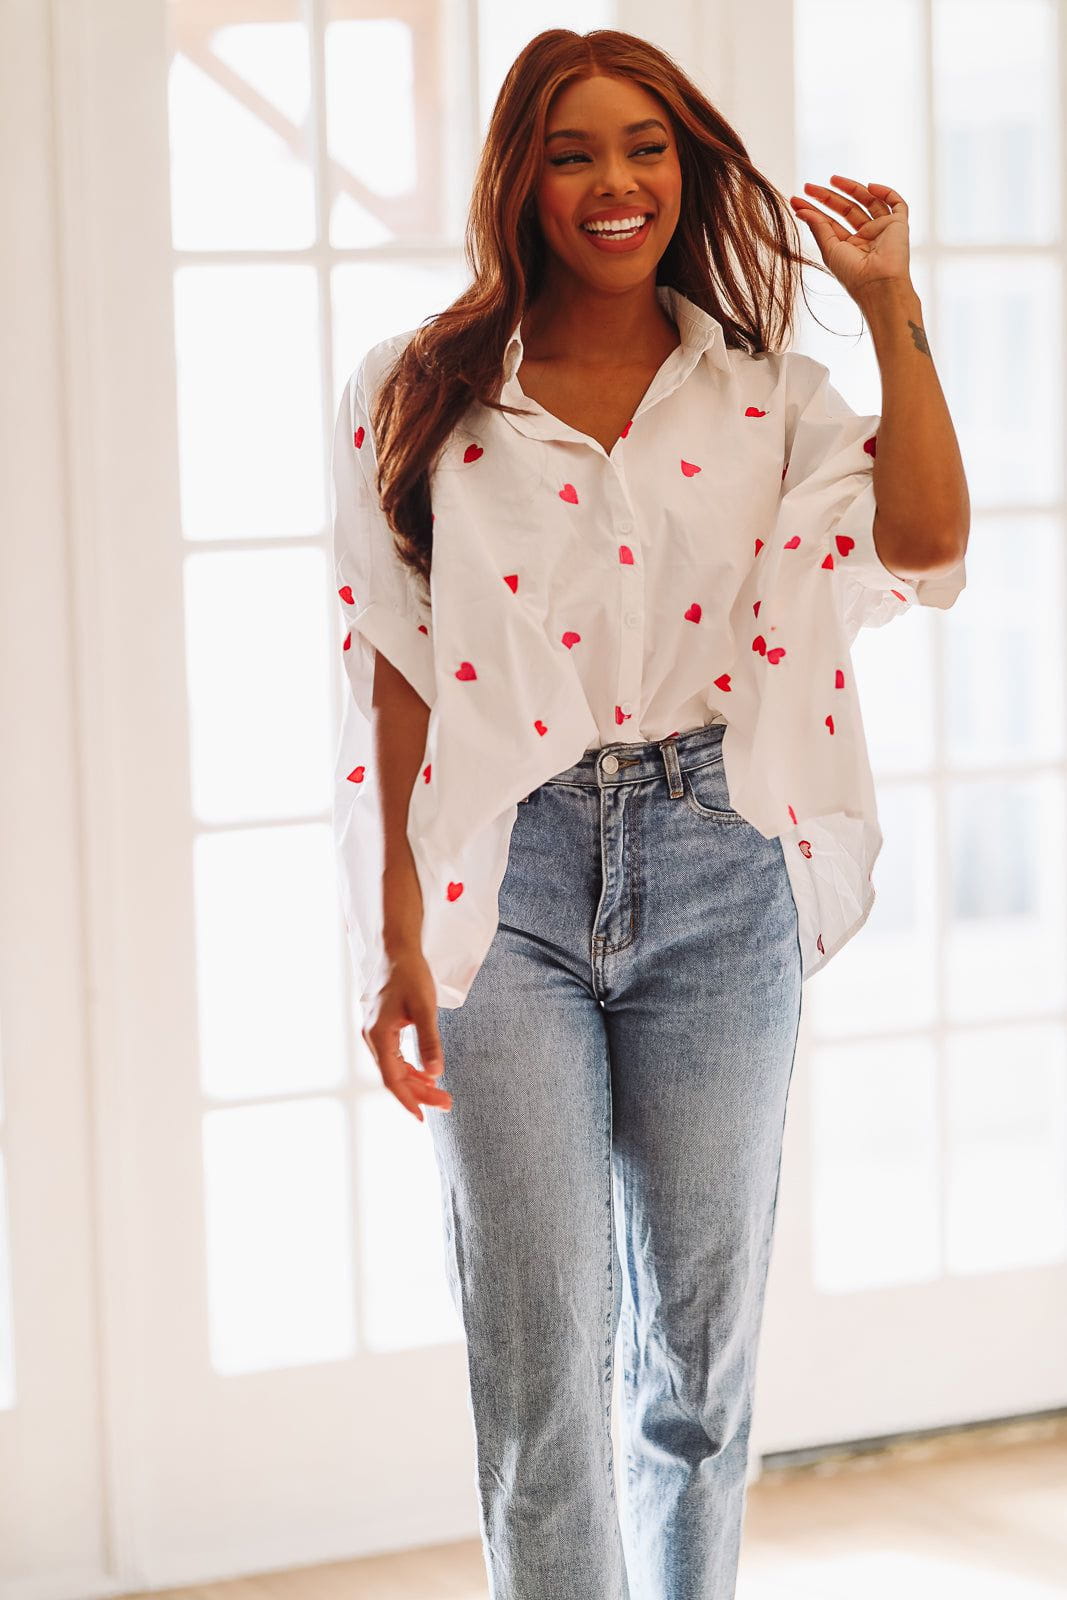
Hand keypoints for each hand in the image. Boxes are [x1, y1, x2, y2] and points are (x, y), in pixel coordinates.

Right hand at [361, 952, 452, 1121]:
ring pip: (395, 1068)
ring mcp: (375, 1034)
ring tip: (440, 1095)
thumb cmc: (410, 975)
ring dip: (416, 1082)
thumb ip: (430, 1041)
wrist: (397, 951)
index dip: (408, 1100)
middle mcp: (372, 1038)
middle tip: (447, 1104)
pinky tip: (426, 1075)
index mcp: (378, 1035)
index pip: (392, 1078)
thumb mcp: (424, 1008)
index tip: (423, 1118)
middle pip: (394, 1076)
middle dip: (419, 1093)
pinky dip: (410, 1069)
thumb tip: (436, 1073)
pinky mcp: (382, 1028)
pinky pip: (395, 1057)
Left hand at [789, 175, 911, 302]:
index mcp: (849, 247)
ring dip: (852, 188)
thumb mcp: (829, 249)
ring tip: (832, 179)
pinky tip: (871, 186)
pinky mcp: (899, 225)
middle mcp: (866, 237)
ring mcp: (883, 229)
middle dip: (828, 197)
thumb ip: (817, 227)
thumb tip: (800, 209)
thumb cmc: (853, 274)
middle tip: (809, 186)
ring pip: (868, 201)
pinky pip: (896, 203)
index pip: (831, 222)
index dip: (814, 210)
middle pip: (847, 209)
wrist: (879, 284)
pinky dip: (886, 192)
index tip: (797, 199)